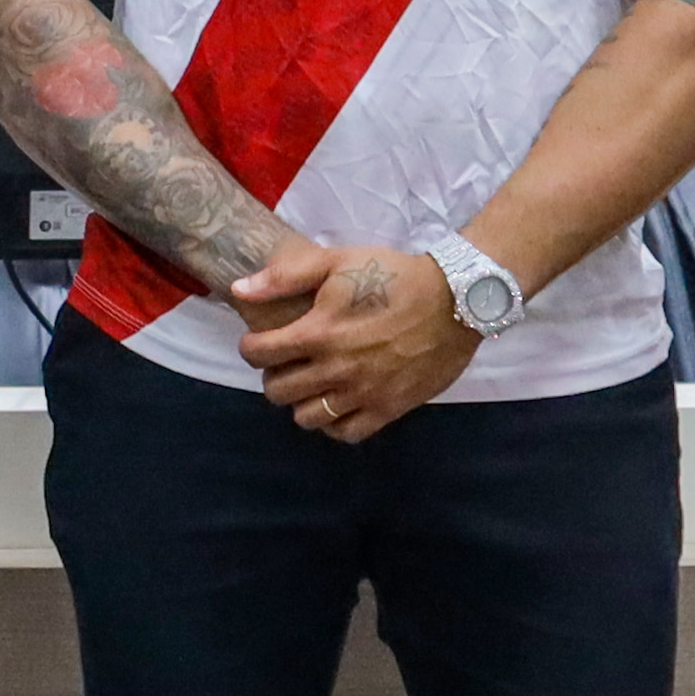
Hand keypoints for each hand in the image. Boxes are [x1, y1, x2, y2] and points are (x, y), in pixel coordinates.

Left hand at [223, 241, 475, 441]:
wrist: (455, 299)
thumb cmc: (394, 276)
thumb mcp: (338, 262)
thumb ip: (285, 276)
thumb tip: (239, 290)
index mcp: (317, 333)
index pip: (258, 355)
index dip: (251, 347)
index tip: (260, 341)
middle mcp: (335, 370)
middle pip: (277, 392)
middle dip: (273, 375)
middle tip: (287, 362)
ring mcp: (362, 394)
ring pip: (306, 418)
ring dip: (301, 402)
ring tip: (311, 383)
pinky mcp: (388, 409)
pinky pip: (346, 433)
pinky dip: (335, 424)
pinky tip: (337, 404)